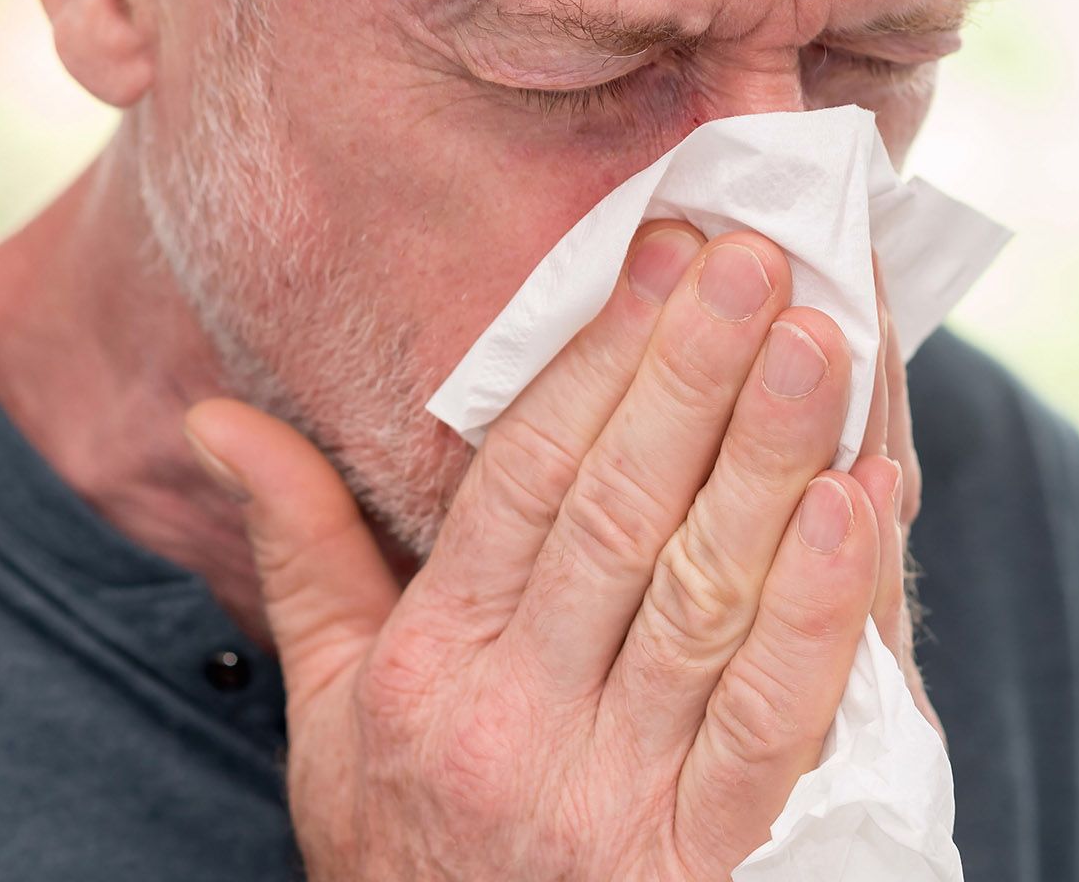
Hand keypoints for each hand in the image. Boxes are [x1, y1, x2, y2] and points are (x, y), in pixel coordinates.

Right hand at [185, 223, 930, 879]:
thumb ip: (303, 549)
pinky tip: (863, 502)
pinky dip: (820, 607)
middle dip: (690, 375)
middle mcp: (519, 720)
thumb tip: (215, 418)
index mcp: (433, 666)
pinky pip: (773, 719)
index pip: (522, 485)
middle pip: (619, 518)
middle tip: (754, 259)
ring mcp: (616, 795)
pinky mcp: (706, 858)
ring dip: (767, 460)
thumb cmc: (406, 843)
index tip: (659, 256)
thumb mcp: (331, 708)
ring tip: (818, 342)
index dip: (594, 364)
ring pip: (704, 597)